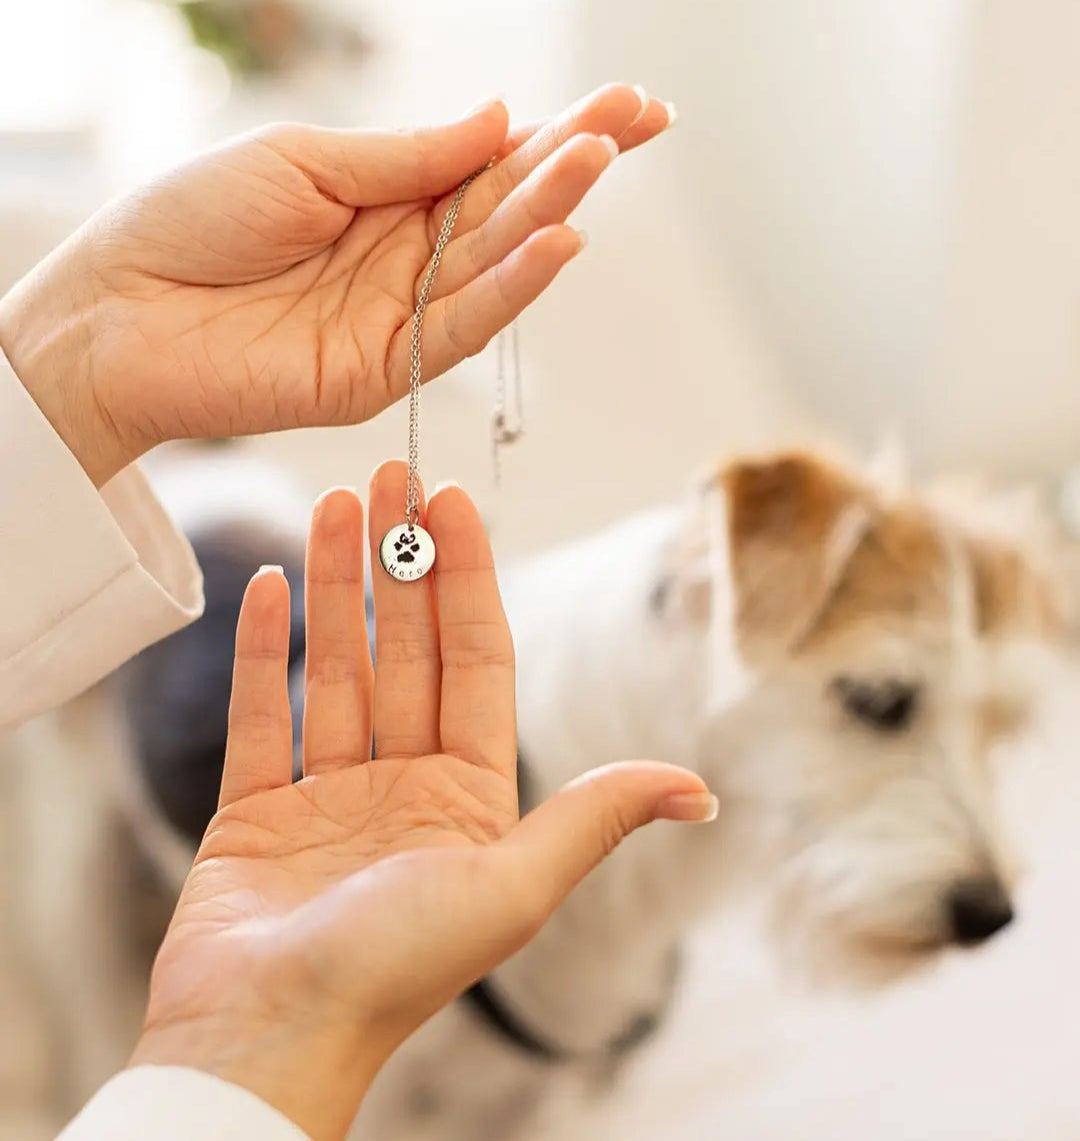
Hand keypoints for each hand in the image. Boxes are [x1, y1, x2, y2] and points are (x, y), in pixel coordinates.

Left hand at [0, 86, 672, 485]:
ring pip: (494, 264)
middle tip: (639, 121)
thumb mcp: (305, 163)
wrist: (121, 311)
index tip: (629, 106)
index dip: (560, 134)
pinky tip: (558, 244)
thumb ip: (408, 157)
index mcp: (387, 196)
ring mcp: (401, 317)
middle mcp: (407, 256)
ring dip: (550, 212)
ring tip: (599, 160)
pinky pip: (460, 327)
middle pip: (508, 208)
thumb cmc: (194, 222)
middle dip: (574, 162)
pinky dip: (511, 289)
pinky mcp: (387, 372)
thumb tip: (500, 119)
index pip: (493, 162)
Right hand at [130, 461, 714, 1140]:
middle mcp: (405, 788)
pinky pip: (261, 714)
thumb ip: (594, 820)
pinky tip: (269, 587)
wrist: (264, 1041)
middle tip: (390, 480)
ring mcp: (329, 795)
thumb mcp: (511, 886)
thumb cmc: (393, 970)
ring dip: (337, 588)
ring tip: (334, 507)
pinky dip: (263, 653)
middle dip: (400, 564)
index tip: (451, 503)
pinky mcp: (255, 810)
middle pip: (407, 651)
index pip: (475, 660)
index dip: (467, 577)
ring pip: (337, 669)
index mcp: (470, 798)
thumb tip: (699, 791)